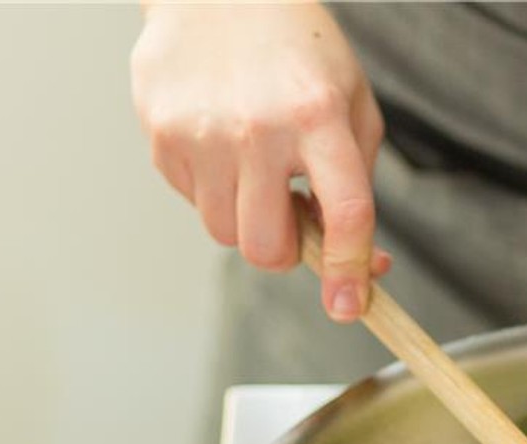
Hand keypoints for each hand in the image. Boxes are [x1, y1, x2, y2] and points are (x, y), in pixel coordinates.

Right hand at [131, 2, 389, 321]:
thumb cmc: (299, 55)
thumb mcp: (353, 107)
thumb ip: (358, 187)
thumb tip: (365, 266)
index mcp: (319, 117)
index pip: (345, 214)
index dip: (350, 271)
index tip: (347, 306)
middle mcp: (258, 127)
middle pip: (266, 248)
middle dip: (285, 251)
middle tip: (293, 216)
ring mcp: (202, 131)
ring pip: (225, 233)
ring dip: (247, 218)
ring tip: (258, 169)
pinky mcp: (160, 131)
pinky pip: (191, 200)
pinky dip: (213, 189)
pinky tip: (224, 144)